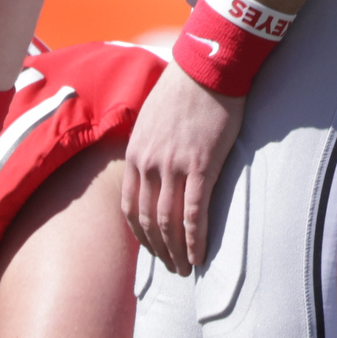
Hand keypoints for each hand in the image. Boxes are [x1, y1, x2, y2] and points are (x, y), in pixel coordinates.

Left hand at [122, 70, 243, 274]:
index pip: (129, 207)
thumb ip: (148, 146)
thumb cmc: (183, 90)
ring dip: (175, 251)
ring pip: (168, 222)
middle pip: (147, 220)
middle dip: (158, 250)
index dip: (140, 234)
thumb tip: (153, 168)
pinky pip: (194, 212)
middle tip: (170, 268)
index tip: (152, 250)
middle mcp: (149, 164)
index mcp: (136, 154)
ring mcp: (174, 166)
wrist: (207, 68)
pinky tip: (199, 256)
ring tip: (184, 269)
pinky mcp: (201, 165)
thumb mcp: (151, 119)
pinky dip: (194, 239)